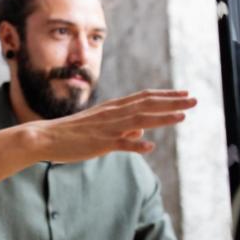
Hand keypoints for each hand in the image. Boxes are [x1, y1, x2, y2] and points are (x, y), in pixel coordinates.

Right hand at [33, 90, 196, 163]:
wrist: (45, 137)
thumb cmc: (73, 133)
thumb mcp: (101, 126)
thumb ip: (123, 126)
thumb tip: (144, 130)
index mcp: (112, 108)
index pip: (144, 97)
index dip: (165, 95)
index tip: (184, 93)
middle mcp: (112, 114)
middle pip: (147, 105)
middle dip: (172, 102)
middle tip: (194, 99)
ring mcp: (106, 128)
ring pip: (139, 120)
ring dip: (162, 118)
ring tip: (183, 116)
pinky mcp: (99, 143)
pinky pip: (120, 143)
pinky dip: (135, 143)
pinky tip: (150, 145)